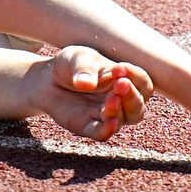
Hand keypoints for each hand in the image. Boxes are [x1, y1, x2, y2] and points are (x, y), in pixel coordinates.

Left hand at [32, 45, 150, 141]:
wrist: (48, 79)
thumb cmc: (71, 65)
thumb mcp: (78, 58)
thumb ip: (84, 68)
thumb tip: (86, 83)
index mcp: (125, 80)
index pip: (142, 82)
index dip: (135, 76)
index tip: (120, 68)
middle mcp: (122, 101)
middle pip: (138, 104)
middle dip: (131, 94)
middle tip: (121, 83)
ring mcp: (107, 115)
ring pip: (124, 119)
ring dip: (120, 110)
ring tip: (112, 99)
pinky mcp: (89, 126)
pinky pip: (103, 133)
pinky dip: (108, 130)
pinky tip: (110, 123)